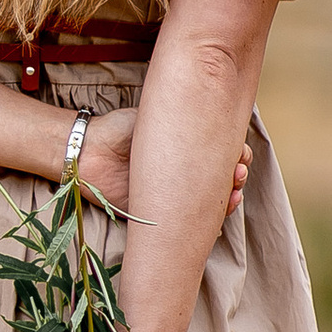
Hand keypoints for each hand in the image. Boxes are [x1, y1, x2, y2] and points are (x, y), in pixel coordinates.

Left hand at [74, 110, 247, 227]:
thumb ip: (185, 117)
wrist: (90, 151)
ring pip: (210, 203)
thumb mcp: (158, 116)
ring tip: (233, 191)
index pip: (220, 155)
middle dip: (237, 177)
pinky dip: (208, 221)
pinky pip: (188, 223)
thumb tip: (217, 108)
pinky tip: (221, 211)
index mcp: (185, 150)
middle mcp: (181, 174)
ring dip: (228, 198)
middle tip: (239, 173)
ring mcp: (172, 195)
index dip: (236, 156)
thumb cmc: (121, 129)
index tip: (241, 154)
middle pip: (221, 180)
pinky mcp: (159, 215)